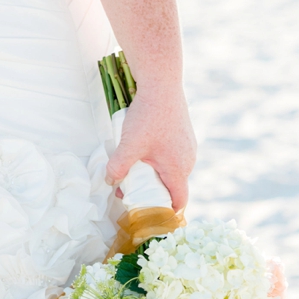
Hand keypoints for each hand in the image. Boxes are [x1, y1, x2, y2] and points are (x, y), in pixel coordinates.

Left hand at [105, 87, 196, 211]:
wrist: (161, 82)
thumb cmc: (148, 115)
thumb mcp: (129, 145)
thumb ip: (118, 168)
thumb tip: (110, 182)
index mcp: (178, 169)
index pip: (178, 202)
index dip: (167, 213)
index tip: (153, 215)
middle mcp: (188, 161)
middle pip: (173, 188)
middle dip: (154, 193)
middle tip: (133, 190)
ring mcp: (188, 147)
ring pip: (173, 172)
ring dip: (156, 176)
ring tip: (136, 169)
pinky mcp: (185, 136)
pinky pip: (174, 157)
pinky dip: (161, 161)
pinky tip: (146, 151)